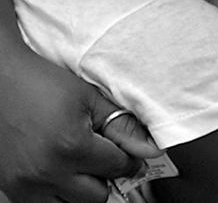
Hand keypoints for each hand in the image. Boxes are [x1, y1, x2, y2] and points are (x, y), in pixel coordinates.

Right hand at [0, 46, 159, 202]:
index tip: (132, 156)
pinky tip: (61, 170)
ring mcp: (27, 186)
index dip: (130, 160)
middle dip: (107, 177)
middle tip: (104, 157)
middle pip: (98, 196)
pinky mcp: (13, 190)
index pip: (117, 168)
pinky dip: (58, 195)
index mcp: (71, 146)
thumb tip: (149, 148)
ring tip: (81, 163)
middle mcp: (48, 172)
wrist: (2, 80)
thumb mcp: (87, 97)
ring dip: (83, 190)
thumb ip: (120, 124)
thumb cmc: (42, 82)